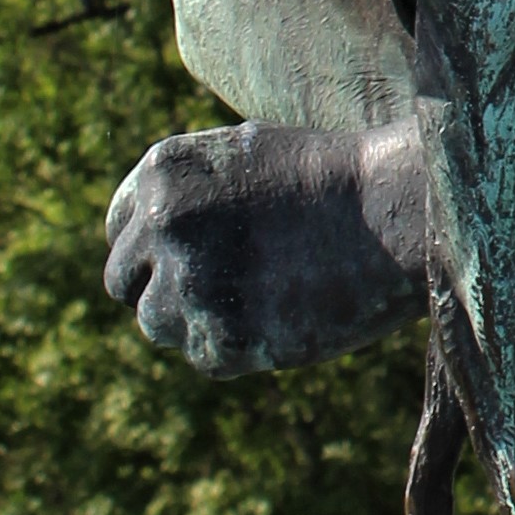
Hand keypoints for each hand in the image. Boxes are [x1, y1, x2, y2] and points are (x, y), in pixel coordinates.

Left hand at [105, 119, 427, 377]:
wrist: (396, 215)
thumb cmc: (332, 181)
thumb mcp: (243, 159)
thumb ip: (184, 197)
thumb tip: (145, 243)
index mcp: (162, 173)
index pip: (119, 229)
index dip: (151, 246)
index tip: (185, 256)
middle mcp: (162, 226)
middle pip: (122, 281)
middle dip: (162, 286)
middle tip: (217, 286)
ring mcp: (189, 284)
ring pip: (157, 323)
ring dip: (195, 318)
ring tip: (259, 296)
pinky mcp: (220, 339)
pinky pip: (203, 355)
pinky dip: (236, 345)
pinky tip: (283, 313)